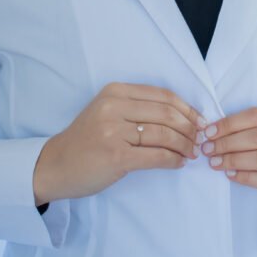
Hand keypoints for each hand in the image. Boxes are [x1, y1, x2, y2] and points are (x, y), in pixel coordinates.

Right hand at [33, 82, 205, 204]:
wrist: (56, 164)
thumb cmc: (87, 140)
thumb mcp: (108, 112)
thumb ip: (138, 108)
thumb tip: (184, 116)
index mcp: (116, 91)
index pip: (163, 96)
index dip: (187, 109)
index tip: (200, 121)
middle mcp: (114, 107)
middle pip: (167, 114)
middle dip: (190, 128)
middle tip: (199, 140)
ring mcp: (114, 131)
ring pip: (164, 135)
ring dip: (184, 145)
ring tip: (191, 153)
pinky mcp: (116, 156)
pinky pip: (156, 156)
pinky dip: (173, 160)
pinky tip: (178, 164)